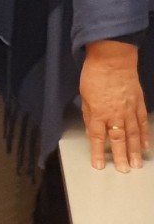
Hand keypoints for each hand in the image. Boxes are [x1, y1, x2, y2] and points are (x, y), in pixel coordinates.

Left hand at [81, 41, 149, 172]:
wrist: (113, 59)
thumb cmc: (95, 74)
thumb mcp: (84, 96)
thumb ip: (89, 115)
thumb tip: (92, 131)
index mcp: (98, 112)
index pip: (97, 138)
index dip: (98, 153)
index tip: (98, 165)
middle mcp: (115, 114)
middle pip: (118, 140)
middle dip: (120, 157)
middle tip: (123, 170)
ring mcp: (129, 110)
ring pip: (133, 135)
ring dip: (134, 151)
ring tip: (136, 164)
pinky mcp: (139, 105)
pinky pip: (142, 124)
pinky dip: (144, 136)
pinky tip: (144, 146)